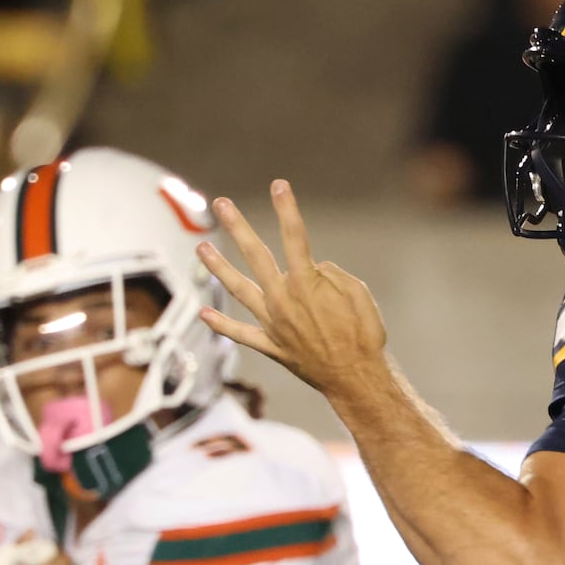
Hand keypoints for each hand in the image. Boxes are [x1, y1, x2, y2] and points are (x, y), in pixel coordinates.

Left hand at [196, 180, 387, 395]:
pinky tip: (205, 312)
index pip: (294, 237)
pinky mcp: (271, 346)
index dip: (286, 209)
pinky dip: (222, 323)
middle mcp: (283, 299)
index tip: (278, 185)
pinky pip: (241, 334)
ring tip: (201, 248)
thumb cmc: (364, 334)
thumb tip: (314, 270)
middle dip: (238, 227)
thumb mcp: (360, 294)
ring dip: (218, 267)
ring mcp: (273, 324)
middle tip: (221, 204)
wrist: (356, 378)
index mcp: (307, 283)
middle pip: (255, 255)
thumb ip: (333, 275)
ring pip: (239, 289)